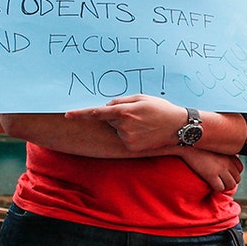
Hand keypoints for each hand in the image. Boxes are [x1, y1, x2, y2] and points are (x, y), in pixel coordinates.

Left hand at [66, 94, 185, 151]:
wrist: (179, 127)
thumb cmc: (161, 109)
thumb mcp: (142, 98)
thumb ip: (121, 100)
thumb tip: (106, 106)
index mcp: (124, 111)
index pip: (97, 113)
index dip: (80, 114)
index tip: (68, 115)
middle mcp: (124, 126)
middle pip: (110, 120)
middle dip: (118, 116)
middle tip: (138, 114)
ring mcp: (127, 139)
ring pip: (117, 130)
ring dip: (125, 126)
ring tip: (144, 123)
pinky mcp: (132, 148)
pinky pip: (124, 139)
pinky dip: (131, 135)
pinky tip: (145, 132)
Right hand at [177, 147, 242, 191]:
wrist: (188, 144)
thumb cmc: (199, 145)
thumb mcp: (216, 146)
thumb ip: (223, 153)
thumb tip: (224, 159)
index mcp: (230, 155)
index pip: (240, 169)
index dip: (233, 174)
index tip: (225, 175)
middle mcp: (228, 162)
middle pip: (237, 178)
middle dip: (230, 182)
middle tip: (220, 182)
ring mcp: (220, 168)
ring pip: (231, 185)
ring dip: (224, 187)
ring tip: (217, 185)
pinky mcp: (211, 175)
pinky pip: (220, 188)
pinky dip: (216, 189)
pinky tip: (211, 185)